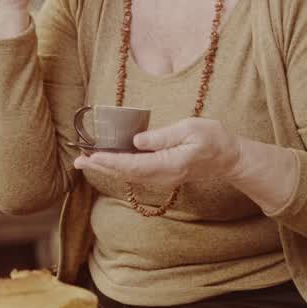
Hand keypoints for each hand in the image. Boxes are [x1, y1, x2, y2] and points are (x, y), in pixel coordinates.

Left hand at [72, 118, 242, 187]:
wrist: (228, 157)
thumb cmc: (212, 139)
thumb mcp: (190, 130)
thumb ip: (163, 136)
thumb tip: (137, 140)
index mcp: (170, 164)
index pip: (135, 165)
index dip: (112, 162)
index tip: (94, 157)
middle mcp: (163, 175)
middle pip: (127, 173)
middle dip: (101, 167)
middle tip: (78, 161)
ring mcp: (162, 177)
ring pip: (129, 174)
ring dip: (106, 167)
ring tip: (84, 160)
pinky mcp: (160, 174)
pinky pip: (135, 172)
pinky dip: (118, 166)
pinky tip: (105, 160)